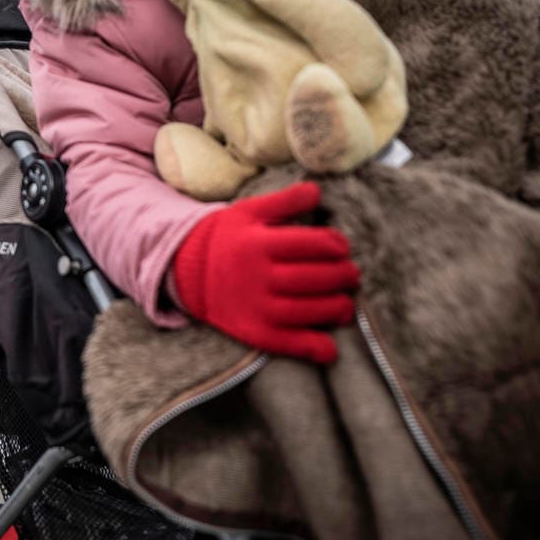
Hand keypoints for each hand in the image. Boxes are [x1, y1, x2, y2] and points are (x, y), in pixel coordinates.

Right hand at [167, 182, 358, 364]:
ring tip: (345, 304)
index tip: (342, 247)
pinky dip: (314, 348)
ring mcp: (255, 306)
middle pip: (315, 278)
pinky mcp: (253, 332)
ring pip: (308, 311)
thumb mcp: (249, 211)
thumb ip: (284, 200)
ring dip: (337, 308)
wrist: (188, 271)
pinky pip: (289, 344)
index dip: (336, 245)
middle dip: (343, 276)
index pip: (312, 244)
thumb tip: (318, 190)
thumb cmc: (228, 237)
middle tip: (351, 274)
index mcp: (259, 243)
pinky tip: (330, 349)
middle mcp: (258, 276)